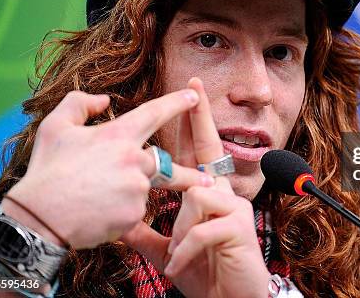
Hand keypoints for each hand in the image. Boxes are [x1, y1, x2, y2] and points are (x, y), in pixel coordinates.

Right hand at [3, 89, 214, 248]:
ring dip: (132, 193)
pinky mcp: (135, 214)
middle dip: (190, 174)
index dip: (177, 103)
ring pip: (144, 189)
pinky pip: (134, 212)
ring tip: (104, 199)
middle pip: (167, 163)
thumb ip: (79, 104)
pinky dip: (121, 213)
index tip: (194, 97)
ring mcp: (137, 188)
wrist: (39, 218)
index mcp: (119, 135)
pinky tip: (98, 215)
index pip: (155, 113)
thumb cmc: (47, 170)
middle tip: (207, 180)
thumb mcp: (55, 127)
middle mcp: (134, 159)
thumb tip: (104, 101)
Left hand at [121, 78, 269, 297]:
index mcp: (207, 195)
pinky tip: (178, 265)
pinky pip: (201, 229)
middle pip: (210, 151)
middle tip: (192, 88)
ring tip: (177, 253)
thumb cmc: (205, 271)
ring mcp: (234, 209)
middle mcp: (224, 194)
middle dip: (201, 118)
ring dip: (179, 229)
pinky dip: (183, 249)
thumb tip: (122, 219)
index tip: (187, 94)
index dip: (194, 123)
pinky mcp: (237, 229)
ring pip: (195, 196)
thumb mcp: (170, 249)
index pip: (199, 152)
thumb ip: (148, 232)